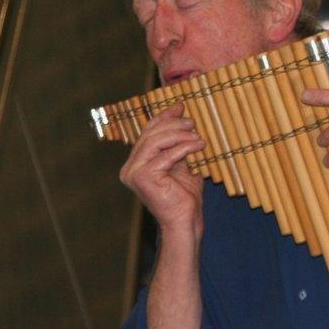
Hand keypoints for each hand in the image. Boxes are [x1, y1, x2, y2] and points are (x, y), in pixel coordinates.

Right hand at [119, 103, 205, 235]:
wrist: (185, 222)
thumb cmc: (184, 198)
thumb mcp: (181, 165)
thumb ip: (177, 145)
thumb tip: (182, 118)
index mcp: (136, 164)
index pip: (147, 134)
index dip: (163, 118)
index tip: (180, 107)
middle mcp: (130, 168)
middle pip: (150, 135)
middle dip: (172, 124)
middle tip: (192, 122)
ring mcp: (134, 173)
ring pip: (155, 141)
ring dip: (179, 134)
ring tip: (197, 135)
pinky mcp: (143, 177)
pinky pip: (166, 155)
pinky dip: (184, 147)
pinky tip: (198, 145)